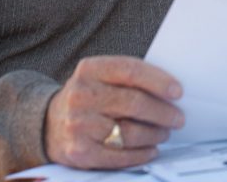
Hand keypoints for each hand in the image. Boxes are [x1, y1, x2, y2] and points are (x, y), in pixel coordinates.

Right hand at [44, 56, 183, 169]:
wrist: (48, 123)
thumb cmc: (88, 96)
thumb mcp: (100, 76)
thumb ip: (128, 78)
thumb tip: (169, 90)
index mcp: (90, 69)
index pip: (130, 71)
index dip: (158, 81)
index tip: (178, 91)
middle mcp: (81, 95)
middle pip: (133, 103)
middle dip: (162, 112)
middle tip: (178, 117)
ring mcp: (78, 125)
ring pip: (129, 131)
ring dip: (154, 134)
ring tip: (165, 132)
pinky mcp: (79, 152)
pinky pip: (118, 156)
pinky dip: (140, 154)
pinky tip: (151, 149)